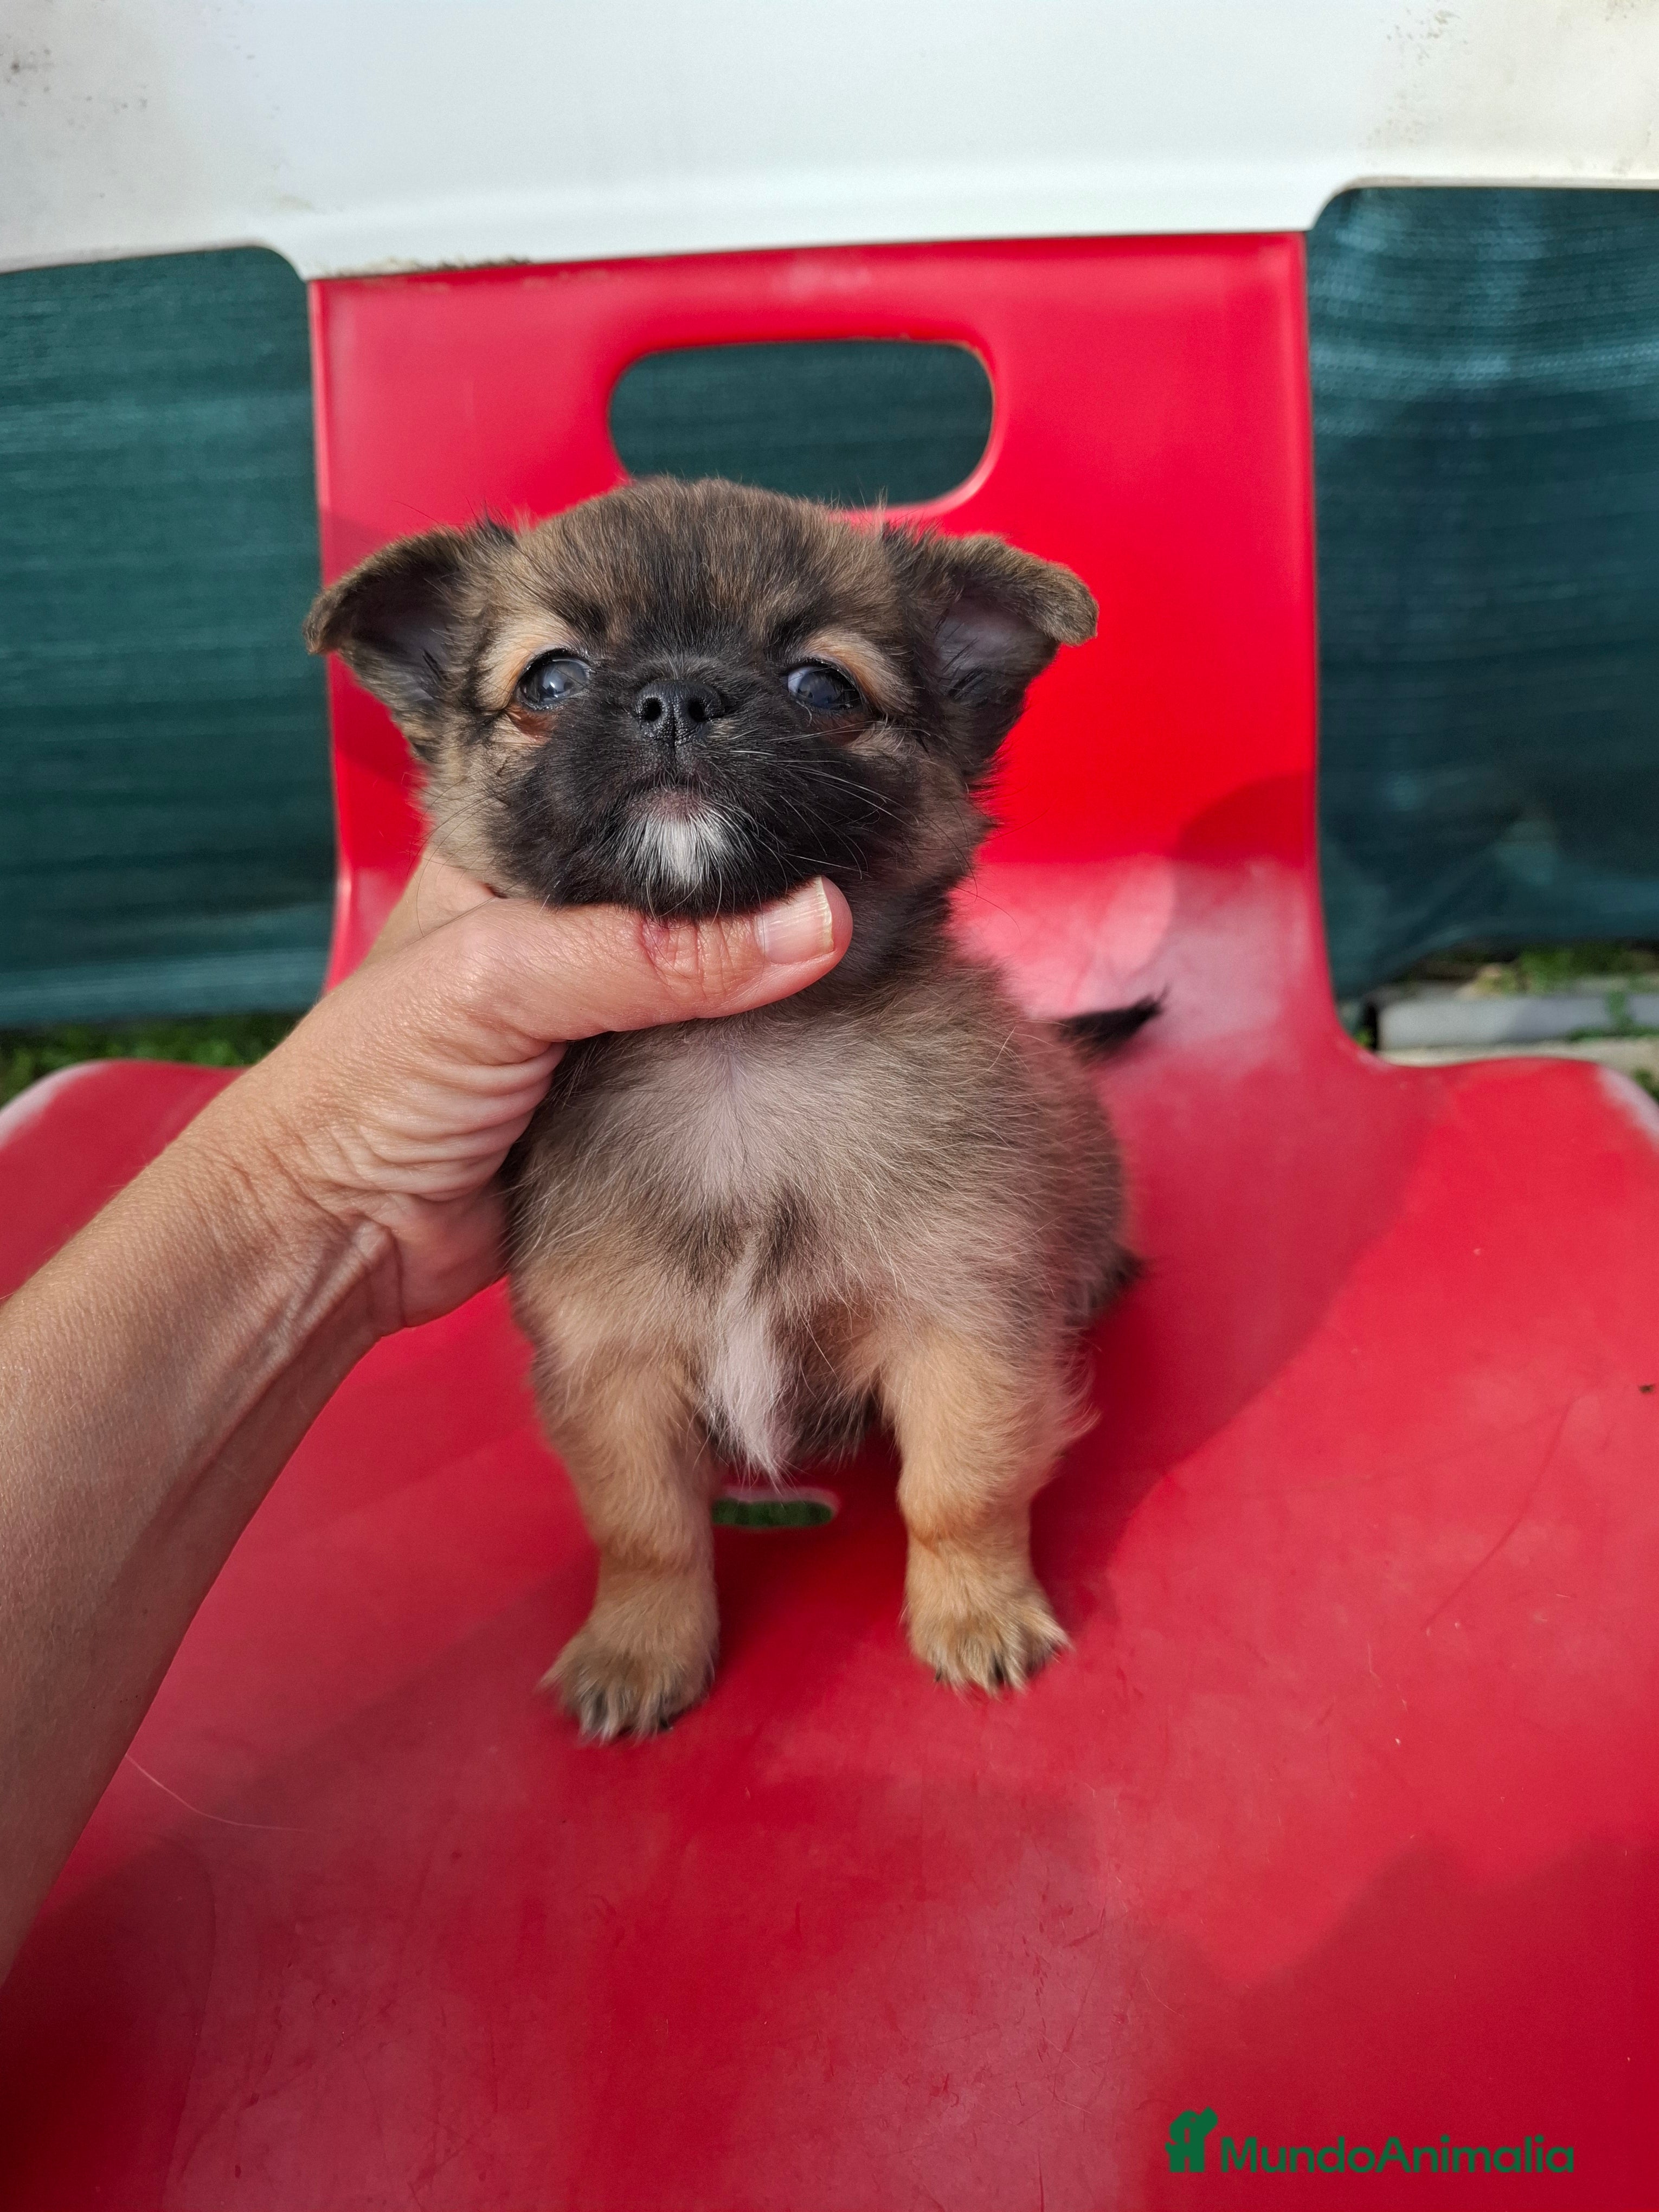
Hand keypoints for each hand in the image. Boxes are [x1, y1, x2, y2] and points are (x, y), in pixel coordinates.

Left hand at [191, 850, 851, 1331]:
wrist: (340, 1240)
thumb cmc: (371, 1085)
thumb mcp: (502, 982)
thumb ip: (651, 953)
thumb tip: (812, 926)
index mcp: (523, 842)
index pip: (649, 789)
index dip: (732, 786)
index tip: (837, 783)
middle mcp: (576, 911)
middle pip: (704, 876)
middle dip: (779, 879)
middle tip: (885, 870)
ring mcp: (614, 1000)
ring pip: (727, 967)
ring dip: (787, 970)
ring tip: (888, 942)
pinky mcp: (645, 1084)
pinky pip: (730, 1054)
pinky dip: (775, 1048)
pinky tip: (843, 1027)